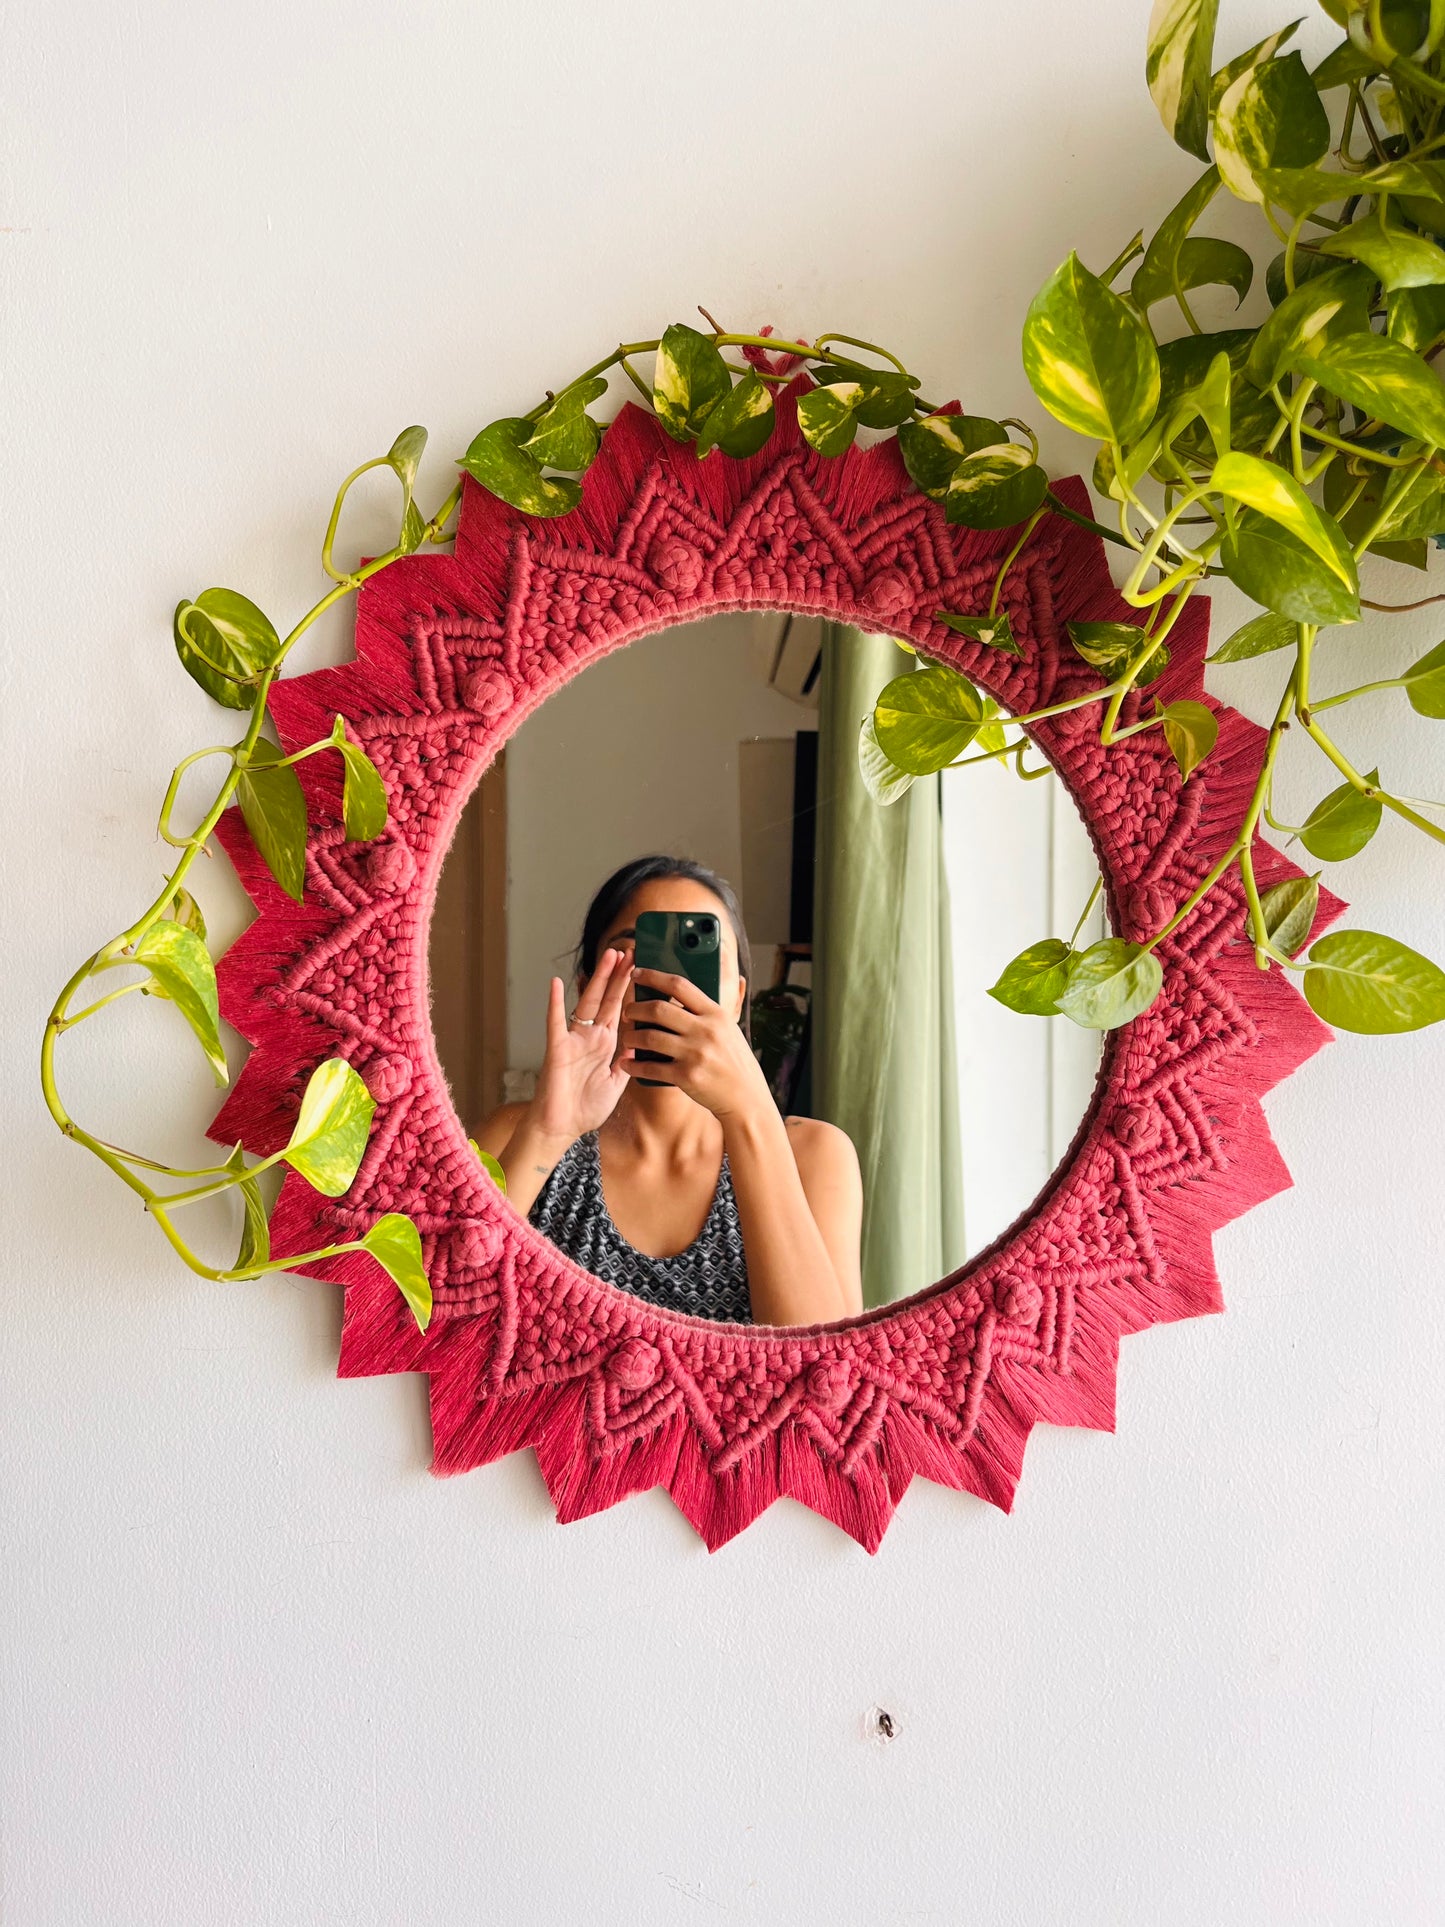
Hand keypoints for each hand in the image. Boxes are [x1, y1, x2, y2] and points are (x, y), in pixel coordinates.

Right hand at [526, 949, 631, 1147]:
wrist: (560, 1128)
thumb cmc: (583, 1109)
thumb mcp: (615, 1084)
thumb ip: (627, 1064)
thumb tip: (641, 1048)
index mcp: (605, 1044)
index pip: (621, 1009)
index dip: (631, 989)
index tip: (642, 968)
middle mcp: (590, 1037)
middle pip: (607, 999)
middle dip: (619, 975)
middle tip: (631, 950)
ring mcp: (573, 1041)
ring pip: (587, 1004)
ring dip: (598, 980)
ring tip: (610, 956)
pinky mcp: (557, 1050)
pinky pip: (555, 1023)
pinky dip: (555, 1004)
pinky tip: (557, 984)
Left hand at [620, 969, 772, 1123]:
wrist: (746, 1098)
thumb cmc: (734, 1061)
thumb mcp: (729, 1029)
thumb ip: (707, 1013)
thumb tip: (679, 994)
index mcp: (716, 1014)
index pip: (679, 985)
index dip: (653, 976)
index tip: (637, 973)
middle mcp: (705, 1030)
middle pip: (658, 1009)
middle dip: (635, 1008)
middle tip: (627, 1011)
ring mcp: (695, 1053)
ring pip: (650, 1037)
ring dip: (631, 1036)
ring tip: (627, 1037)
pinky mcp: (686, 1076)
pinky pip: (650, 1067)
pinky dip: (634, 1065)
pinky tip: (626, 1064)